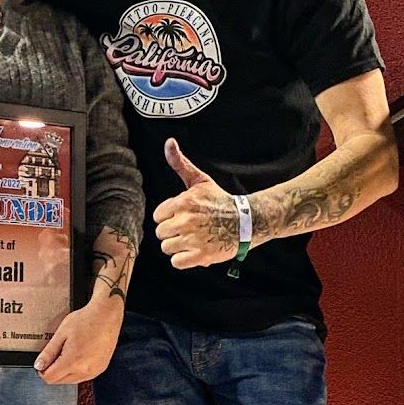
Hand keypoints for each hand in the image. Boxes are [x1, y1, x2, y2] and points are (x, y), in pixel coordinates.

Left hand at [33, 297, 124, 383]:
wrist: (107, 315)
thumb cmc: (86, 320)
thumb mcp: (61, 333)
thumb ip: (48, 352)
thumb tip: (38, 365)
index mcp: (73, 362)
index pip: (50, 378)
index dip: (42, 370)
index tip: (42, 362)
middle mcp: (85, 370)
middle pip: (60, 381)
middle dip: (53, 371)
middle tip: (56, 354)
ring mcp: (95, 371)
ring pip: (72, 380)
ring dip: (65, 372)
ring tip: (69, 352)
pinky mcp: (101, 368)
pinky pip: (83, 376)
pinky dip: (77, 370)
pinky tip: (78, 355)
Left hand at [153, 138, 239, 268]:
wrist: (246, 222)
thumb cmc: (220, 201)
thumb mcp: (200, 180)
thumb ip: (180, 163)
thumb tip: (168, 142)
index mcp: (183, 202)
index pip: (158, 216)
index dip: (169, 217)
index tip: (183, 216)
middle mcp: (186, 221)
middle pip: (161, 233)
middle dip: (172, 233)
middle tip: (189, 229)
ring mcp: (193, 239)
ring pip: (167, 248)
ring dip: (178, 247)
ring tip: (192, 240)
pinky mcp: (200, 256)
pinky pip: (176, 262)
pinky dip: (184, 260)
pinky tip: (195, 251)